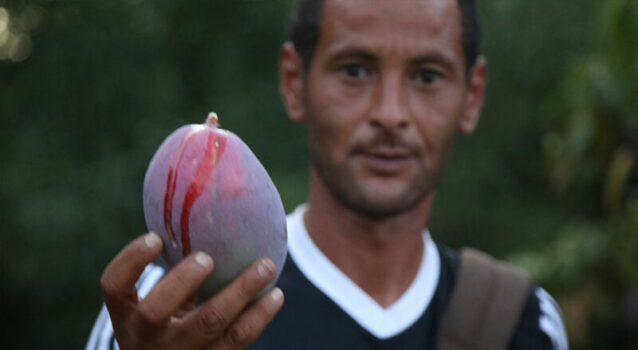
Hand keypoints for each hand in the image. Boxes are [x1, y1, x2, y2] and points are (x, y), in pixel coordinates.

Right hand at [100, 232, 283, 349]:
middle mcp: (146, 337)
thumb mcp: (153, 300)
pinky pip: (238, 340)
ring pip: (210, 323)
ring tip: (266, 266)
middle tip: (208, 258)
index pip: (114, 286)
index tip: (155, 237)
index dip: (131, 261)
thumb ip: (171, 266)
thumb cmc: (166, 317)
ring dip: (241, 291)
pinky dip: (259, 316)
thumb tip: (201, 203)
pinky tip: (275, 296)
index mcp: (126, 314)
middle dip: (183, 280)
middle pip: (158, 310)